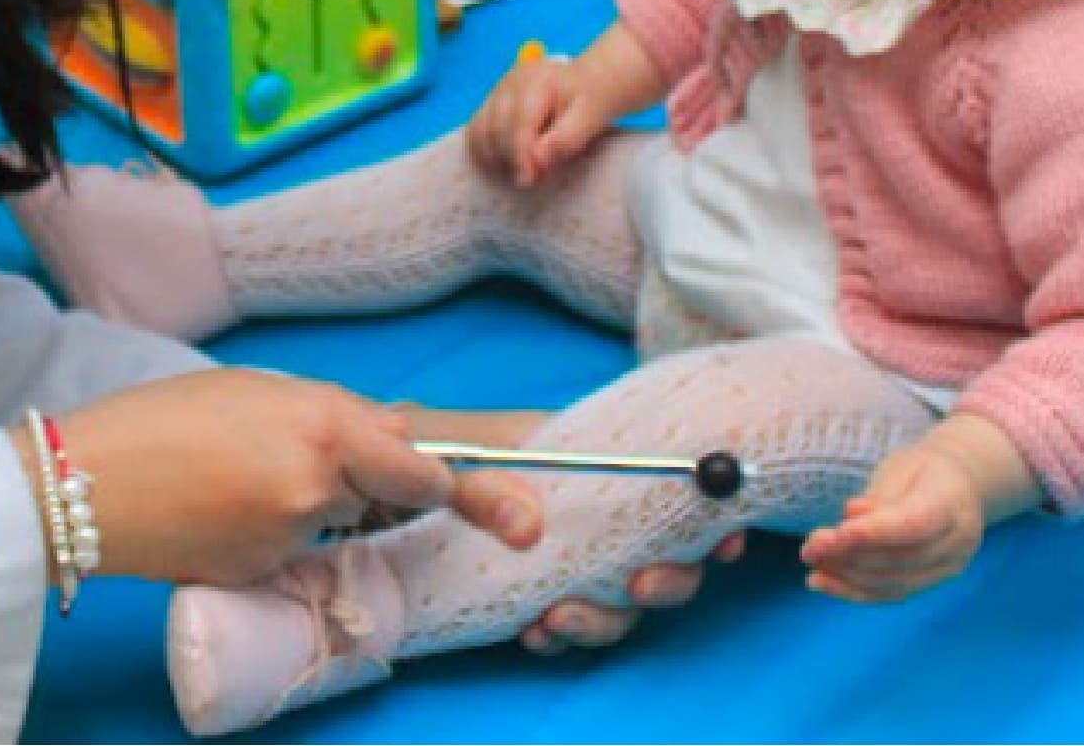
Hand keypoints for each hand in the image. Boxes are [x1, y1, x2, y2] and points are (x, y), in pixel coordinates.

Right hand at [42, 369, 536, 588]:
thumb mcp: (258, 393)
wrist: (84, 484)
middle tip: (304, 465)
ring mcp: (290, 539)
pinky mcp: (262, 574)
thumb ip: (328, 416)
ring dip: (314, 503)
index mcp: (324, 426)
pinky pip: (295, 551)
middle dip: (371, 483)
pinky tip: (219, 508)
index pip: (423, 466)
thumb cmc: (165, 419)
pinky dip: (273, 532)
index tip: (525, 511)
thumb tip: (386, 437)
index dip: (471, 485)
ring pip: (336, 521)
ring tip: (235, 474)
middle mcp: (319, 487)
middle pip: (385, 495)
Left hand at [401, 406, 745, 654]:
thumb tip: (531, 527)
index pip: (654, 477)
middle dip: (665, 579)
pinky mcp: (526, 591)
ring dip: (603, 617)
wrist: (357, 481)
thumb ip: (481, 483)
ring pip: (615, 597)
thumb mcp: (438, 451)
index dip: (700, 512)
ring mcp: (553, 554)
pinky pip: (566, 621)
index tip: (727, 538)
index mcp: (569, 454)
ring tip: (558, 622)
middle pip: (653, 549)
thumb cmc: (401, 448)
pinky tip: (534, 635)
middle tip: (638, 588)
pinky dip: (558, 635)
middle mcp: (573, 505)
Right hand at [466, 58, 610, 187]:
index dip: (520, 154)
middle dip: (509, 159)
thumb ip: (567, 138)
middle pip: (495, 127)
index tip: (529, 180)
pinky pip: (476, 130)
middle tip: (528, 182)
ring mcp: (497, 92)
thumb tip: (538, 159)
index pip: (519, 121)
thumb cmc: (591, 100)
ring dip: (493, 159)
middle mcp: (510, 83)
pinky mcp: (491, 103)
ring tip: (516, 175)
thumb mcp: (592, 117)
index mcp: (536, 80)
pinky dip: (483, 152)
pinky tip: (499, 168)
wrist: (588, 84)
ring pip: (480, 130)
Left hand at [799, 444, 984, 603]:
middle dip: (849, 556)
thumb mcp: (903, 467)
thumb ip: (879, 496)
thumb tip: (851, 517)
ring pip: (894, 583)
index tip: (836, 535)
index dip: (874, 534)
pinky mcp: (932, 582)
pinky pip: (892, 594)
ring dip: (847, 576)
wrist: (959, 486)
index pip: (913, 525)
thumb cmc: (923, 470)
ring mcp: (948, 567)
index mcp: (952, 504)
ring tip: (813, 562)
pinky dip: (854, 591)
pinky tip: (822, 582)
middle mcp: (957, 543)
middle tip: (810, 548)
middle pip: (900, 559)